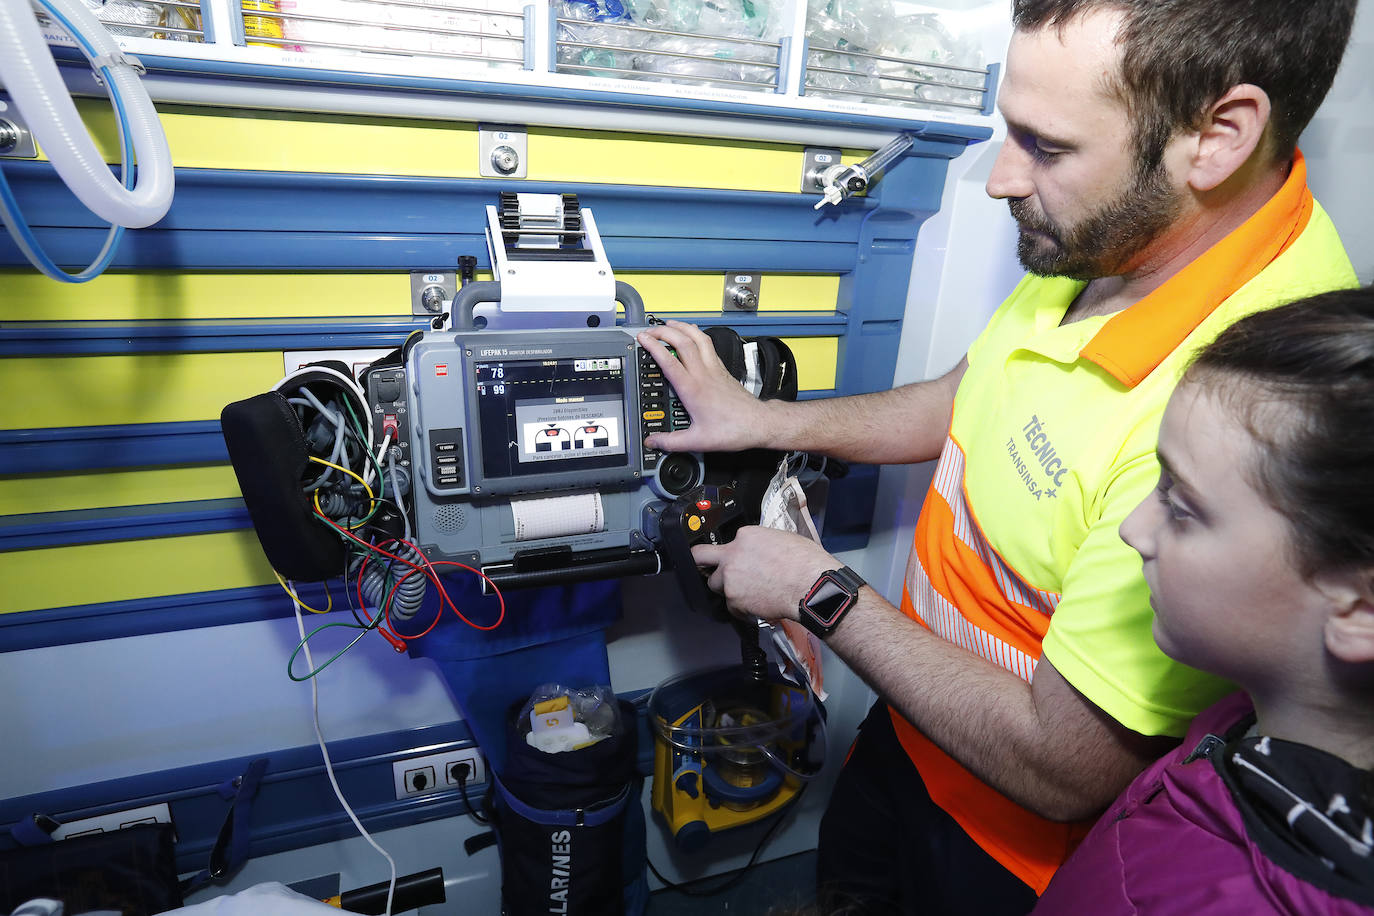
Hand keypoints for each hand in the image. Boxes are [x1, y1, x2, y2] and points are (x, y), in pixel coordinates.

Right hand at [637, 320, 773, 452]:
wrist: (758, 423)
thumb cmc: (734, 429)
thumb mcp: (697, 441)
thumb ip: (672, 442)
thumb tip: (653, 442)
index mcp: (693, 389)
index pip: (669, 360)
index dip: (653, 346)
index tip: (642, 339)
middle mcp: (703, 374)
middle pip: (683, 341)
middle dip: (664, 331)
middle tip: (650, 330)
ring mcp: (714, 369)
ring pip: (698, 338)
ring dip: (682, 327)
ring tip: (669, 324)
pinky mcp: (722, 369)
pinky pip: (708, 345)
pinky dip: (697, 335)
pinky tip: (693, 334)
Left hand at [691, 525, 837, 622]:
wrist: (811, 586)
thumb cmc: (806, 563)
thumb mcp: (785, 539)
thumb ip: (764, 543)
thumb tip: (763, 549)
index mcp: (746, 536)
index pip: (728, 542)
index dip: (733, 552)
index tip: (735, 558)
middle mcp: (733, 555)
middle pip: (701, 557)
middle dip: (702, 563)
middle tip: (705, 568)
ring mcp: (731, 578)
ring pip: (716, 585)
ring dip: (727, 589)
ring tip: (746, 593)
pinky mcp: (734, 600)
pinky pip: (731, 606)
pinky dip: (741, 608)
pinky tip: (756, 606)